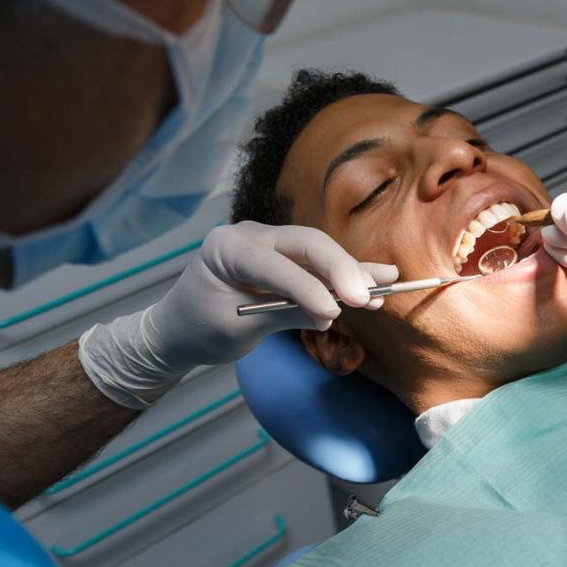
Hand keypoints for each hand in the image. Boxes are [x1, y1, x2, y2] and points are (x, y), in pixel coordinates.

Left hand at [79, 222, 397, 407]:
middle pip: (307, 245)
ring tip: (389, 281)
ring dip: (352, 271)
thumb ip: (283, 315)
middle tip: (366, 295)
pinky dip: (345, 276)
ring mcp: (271, 246)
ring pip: (319, 254)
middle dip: (340, 270)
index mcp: (228, 248)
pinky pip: (318, 267)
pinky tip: (378, 278)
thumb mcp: (236, 328)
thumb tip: (329, 314)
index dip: (307, 287)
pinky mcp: (285, 261)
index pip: (275, 264)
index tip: (334, 312)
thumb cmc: (198, 328)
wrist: (177, 330)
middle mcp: (252, 236)